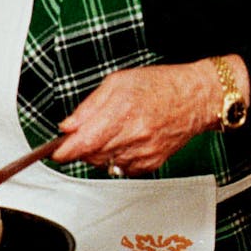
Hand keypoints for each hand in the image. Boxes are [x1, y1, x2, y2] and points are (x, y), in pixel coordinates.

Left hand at [53, 56, 246, 175]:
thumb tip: (68, 126)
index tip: (55, 153)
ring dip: (97, 153)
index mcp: (123, 112)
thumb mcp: (118, 82)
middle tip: (82, 134)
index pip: (85, 141)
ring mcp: (144, 152)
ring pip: (105, 164)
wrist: (195, 98)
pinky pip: (122, 169)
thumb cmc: (160, 85)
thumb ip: (89, 106)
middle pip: (92, 154)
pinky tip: (122, 142)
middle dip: (81, 147)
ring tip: (108, 133)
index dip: (66, 150)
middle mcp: (134, 135)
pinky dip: (115, 159)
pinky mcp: (151, 163)